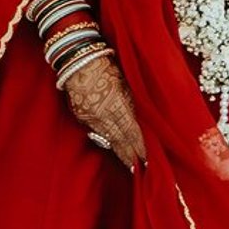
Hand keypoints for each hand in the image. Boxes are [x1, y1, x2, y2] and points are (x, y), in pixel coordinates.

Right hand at [63, 53, 146, 167]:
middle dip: (131, 156)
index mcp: (116, 104)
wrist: (79, 59)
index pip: (132, 132)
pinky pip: (96, 132)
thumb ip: (132, 103)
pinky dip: (107, 140)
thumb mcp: (126, 82)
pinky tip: (114, 146)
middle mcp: (102, 115)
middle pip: (120, 141)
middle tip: (140, 169)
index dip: (140, 147)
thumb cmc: (107, 65)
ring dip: (120, 151)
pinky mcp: (81, 117)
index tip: (149, 160)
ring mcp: (90, 117)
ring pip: (108, 140)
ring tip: (130, 163)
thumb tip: (140, 121)